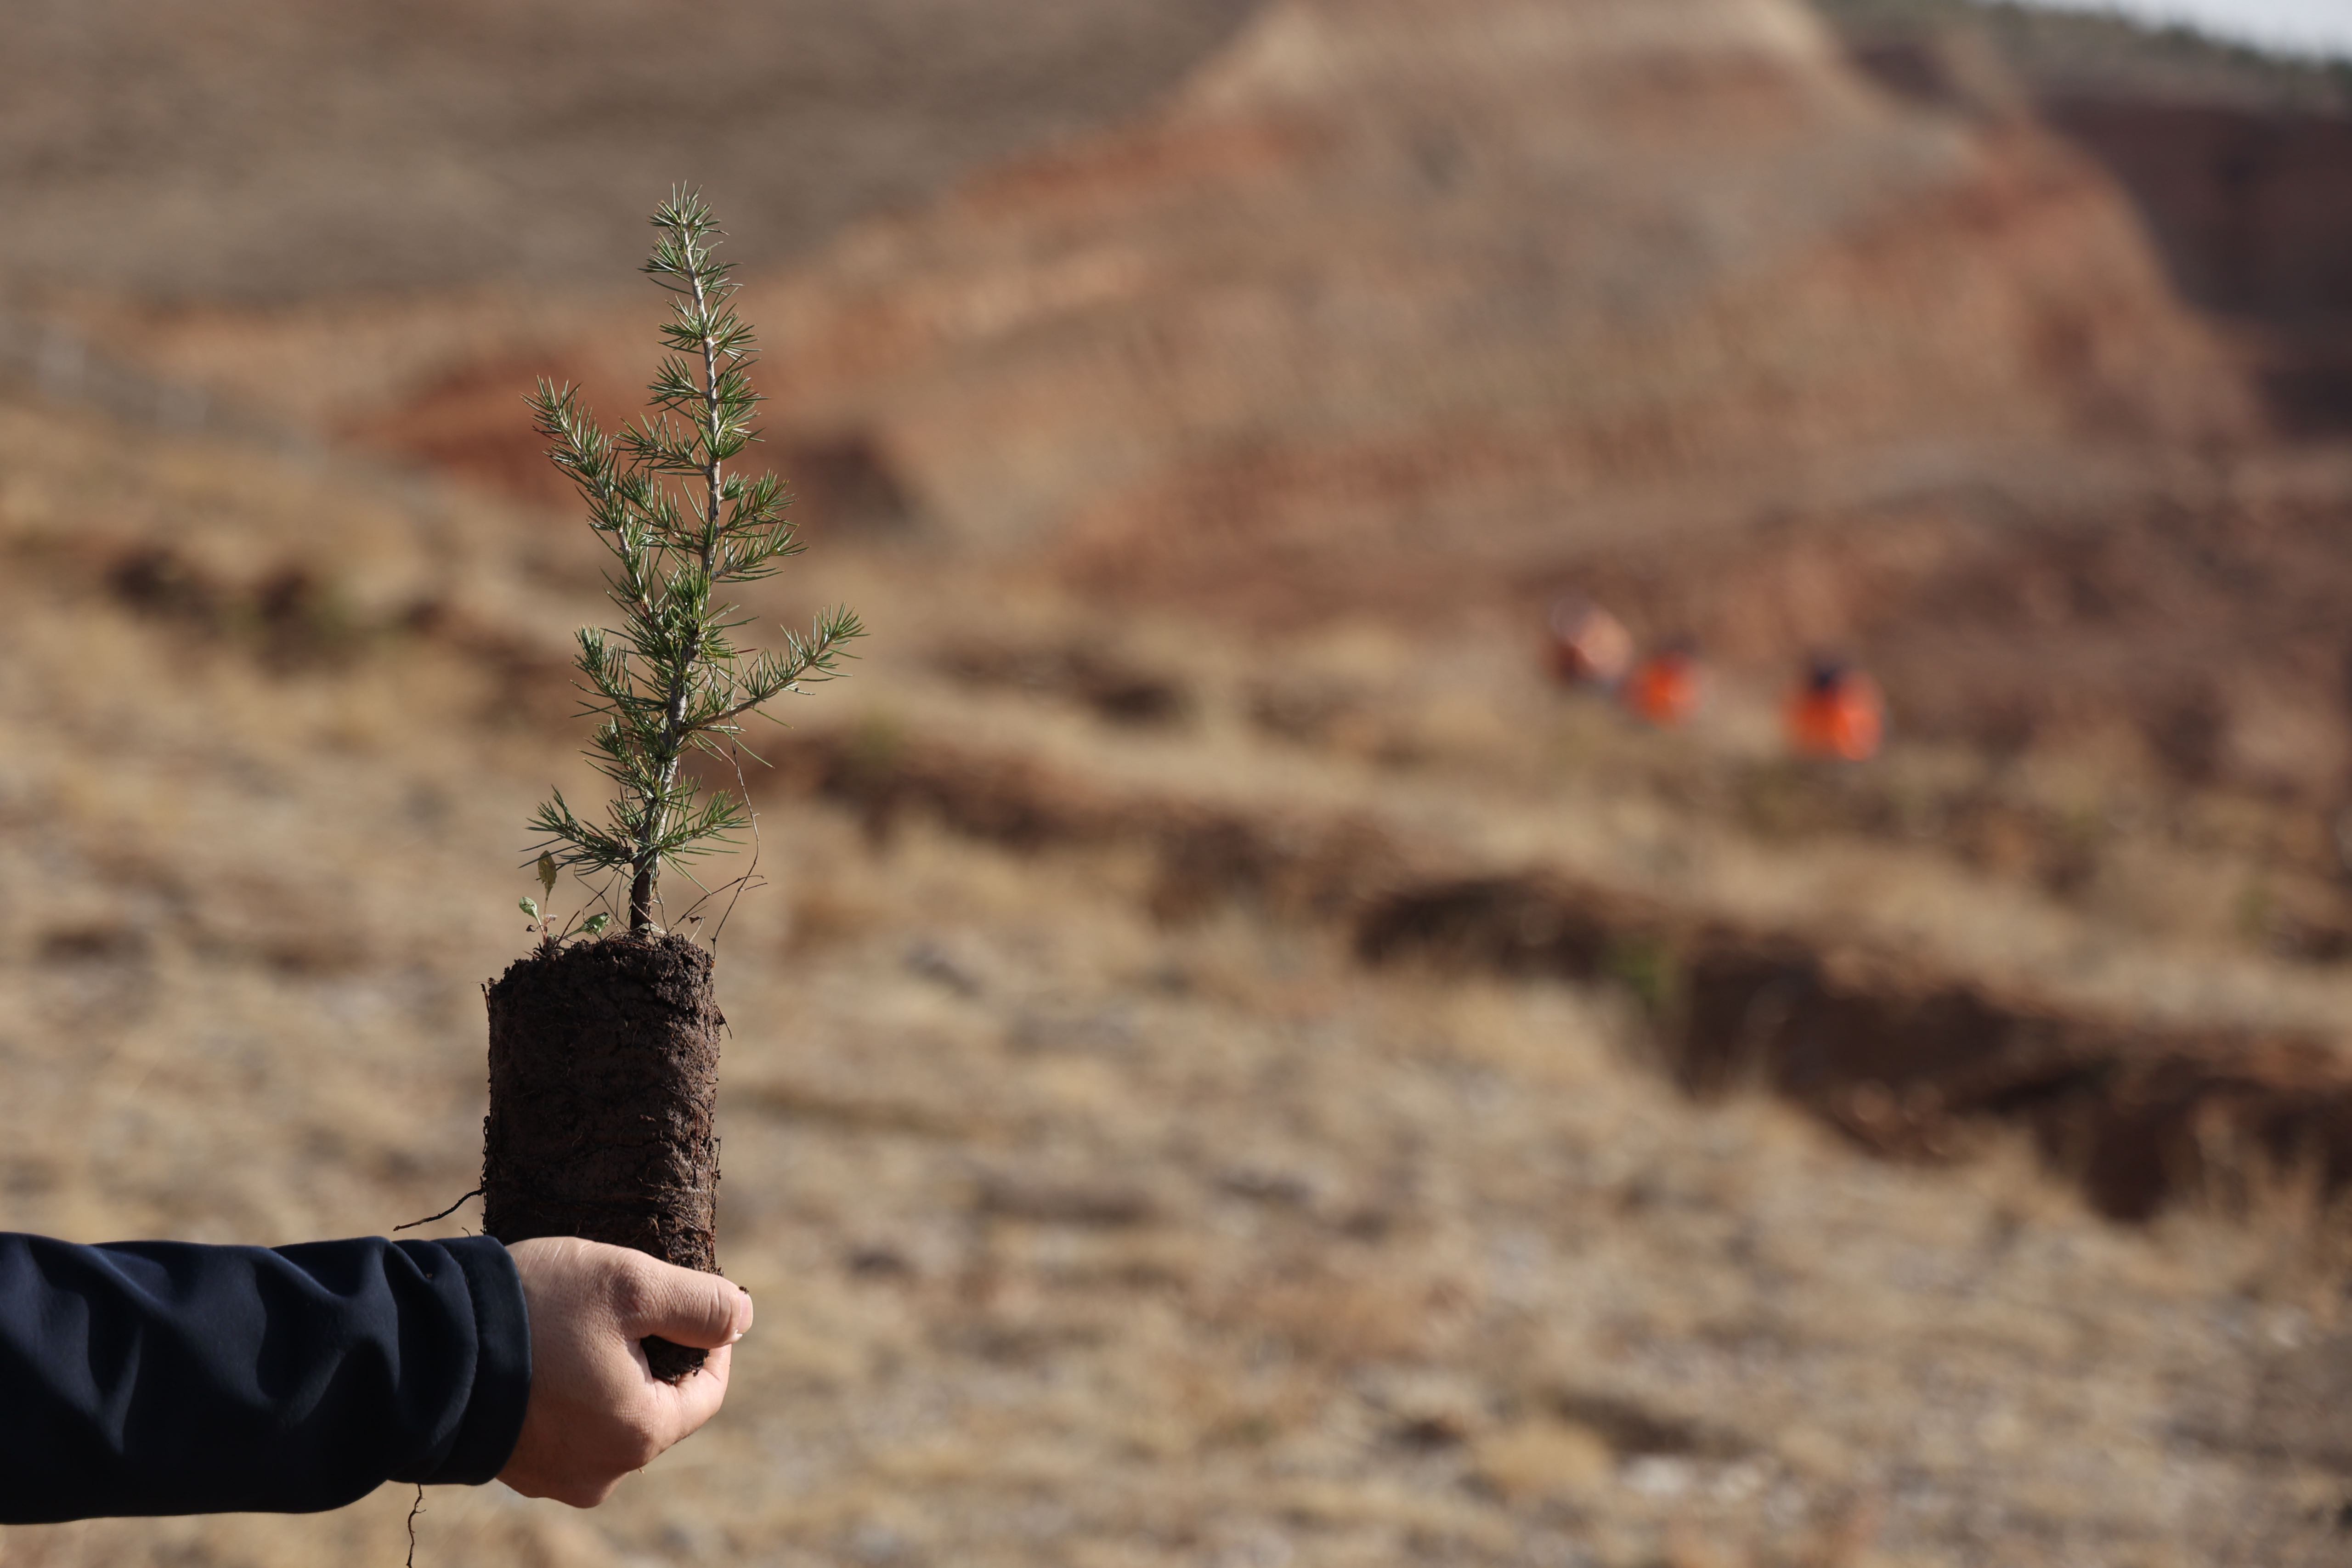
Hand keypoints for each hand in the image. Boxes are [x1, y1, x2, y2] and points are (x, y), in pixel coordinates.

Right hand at [497, 1236, 752, 1505]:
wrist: (424, 1343)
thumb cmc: (535, 1310)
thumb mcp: (631, 1284)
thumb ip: (699, 1303)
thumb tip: (742, 1318)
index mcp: (639, 1435)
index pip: (706, 1393)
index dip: (710, 1343)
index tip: (697, 1300)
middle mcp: (600, 1472)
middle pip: (656, 1406)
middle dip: (654, 1355)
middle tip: (632, 1304)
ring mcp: (553, 1476)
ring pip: (608, 1417)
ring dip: (608, 1372)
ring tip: (582, 1323)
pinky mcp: (514, 1466)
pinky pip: (563, 1427)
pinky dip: (568, 1392)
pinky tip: (547, 1351)